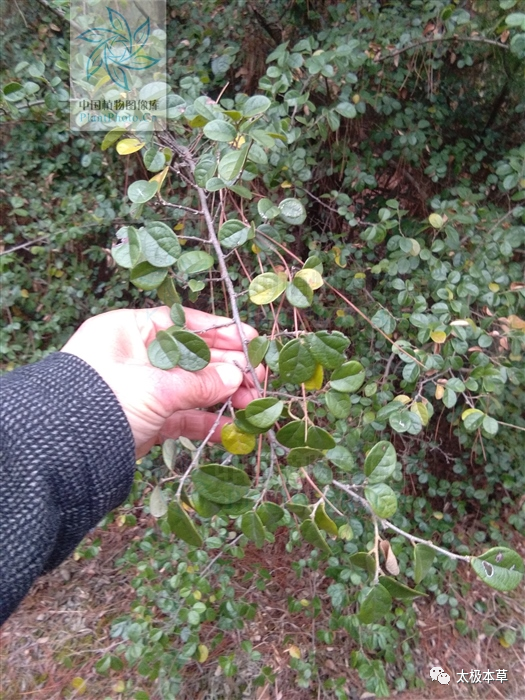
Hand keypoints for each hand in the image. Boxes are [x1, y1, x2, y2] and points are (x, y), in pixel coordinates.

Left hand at [61, 307, 262, 456]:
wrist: (65, 455)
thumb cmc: (102, 402)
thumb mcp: (155, 387)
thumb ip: (199, 382)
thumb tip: (235, 376)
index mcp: (129, 331)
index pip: (182, 324)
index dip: (219, 331)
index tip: (250, 339)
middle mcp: (136, 356)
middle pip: (193, 357)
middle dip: (228, 369)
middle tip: (258, 379)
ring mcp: (143, 389)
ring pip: (192, 388)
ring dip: (223, 397)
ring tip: (252, 405)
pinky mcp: (148, 419)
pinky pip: (183, 416)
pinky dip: (206, 422)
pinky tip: (230, 429)